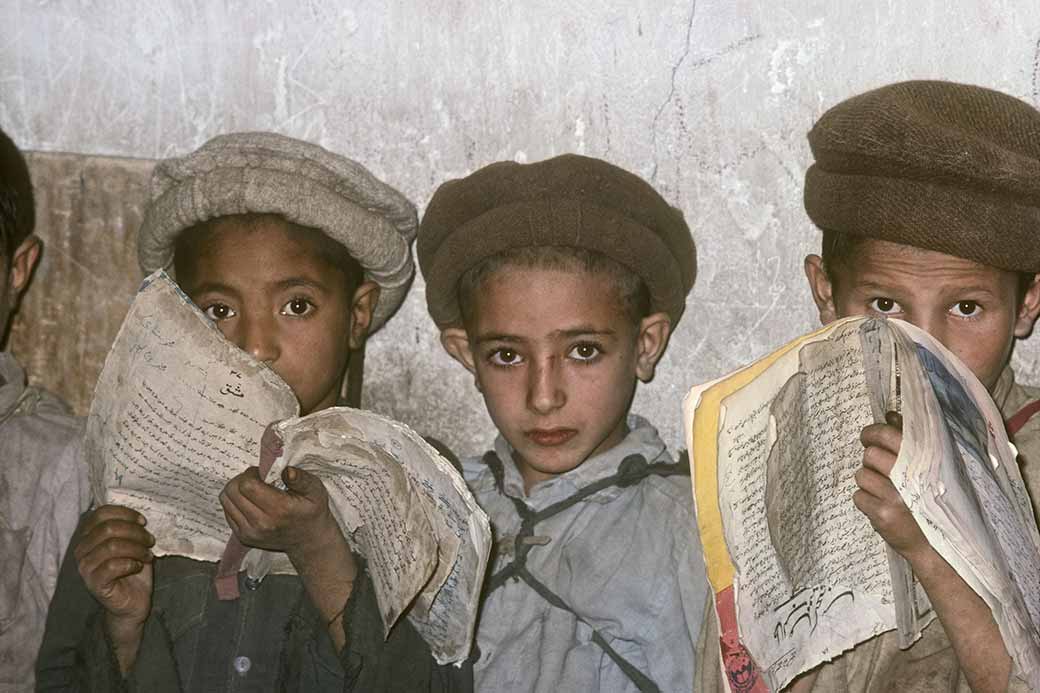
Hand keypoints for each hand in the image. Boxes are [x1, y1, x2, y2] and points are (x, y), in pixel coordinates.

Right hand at [74, 505, 154, 624]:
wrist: (134, 600)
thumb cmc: (133, 569)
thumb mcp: (133, 543)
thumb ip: (130, 527)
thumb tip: (140, 514)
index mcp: (89, 535)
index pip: (101, 513)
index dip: (125, 513)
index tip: (143, 521)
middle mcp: (82, 549)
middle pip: (108, 528)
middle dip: (135, 532)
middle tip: (150, 541)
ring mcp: (85, 567)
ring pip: (111, 546)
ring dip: (136, 548)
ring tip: (147, 555)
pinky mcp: (93, 583)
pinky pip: (112, 566)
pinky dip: (131, 563)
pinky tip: (137, 566)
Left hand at [219, 466, 342, 563]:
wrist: (308, 540)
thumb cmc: (311, 511)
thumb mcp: (315, 490)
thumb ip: (301, 479)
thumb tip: (286, 471)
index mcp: (279, 509)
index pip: (247, 485)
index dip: (250, 473)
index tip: (261, 473)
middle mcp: (261, 523)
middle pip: (232, 491)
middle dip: (241, 479)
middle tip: (256, 479)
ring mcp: (250, 533)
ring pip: (226, 500)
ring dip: (236, 490)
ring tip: (252, 490)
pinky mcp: (243, 537)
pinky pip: (227, 512)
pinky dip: (235, 502)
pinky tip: (251, 502)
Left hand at [855, 412, 931, 559]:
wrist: (940, 547)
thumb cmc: (936, 500)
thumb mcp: (934, 467)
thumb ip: (911, 439)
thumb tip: (889, 416)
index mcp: (925, 460)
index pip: (887, 434)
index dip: (872, 433)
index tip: (868, 437)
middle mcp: (911, 476)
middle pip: (870, 455)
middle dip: (871, 460)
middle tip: (880, 468)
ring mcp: (896, 497)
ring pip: (861, 475)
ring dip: (869, 481)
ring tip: (886, 490)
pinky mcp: (883, 516)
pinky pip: (858, 496)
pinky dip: (866, 500)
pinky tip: (882, 506)